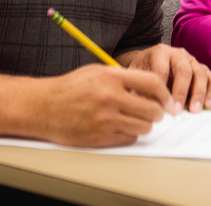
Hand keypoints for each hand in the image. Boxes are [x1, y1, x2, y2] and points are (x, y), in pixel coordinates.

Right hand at [39, 64, 170, 147]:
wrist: (43, 107)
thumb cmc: (71, 87)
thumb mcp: (98, 72)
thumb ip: (124, 77)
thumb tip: (151, 88)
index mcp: (112, 78)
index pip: (153, 83)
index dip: (164, 93)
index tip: (166, 98)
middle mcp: (110, 98)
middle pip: (152, 110)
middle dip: (158, 112)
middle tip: (155, 112)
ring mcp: (105, 119)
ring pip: (144, 127)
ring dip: (145, 125)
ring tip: (138, 119)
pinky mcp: (100, 137)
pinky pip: (129, 138)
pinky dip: (130, 134)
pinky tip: (122, 127)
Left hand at [120, 44, 210, 113]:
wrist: (152, 62)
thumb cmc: (145, 70)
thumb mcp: (136, 75)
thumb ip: (137, 87)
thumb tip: (139, 105)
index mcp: (160, 52)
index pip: (162, 70)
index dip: (161, 89)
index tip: (160, 106)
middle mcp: (179, 54)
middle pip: (184, 70)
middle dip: (181, 92)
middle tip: (177, 110)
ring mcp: (193, 61)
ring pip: (200, 74)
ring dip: (199, 94)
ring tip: (195, 110)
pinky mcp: (203, 69)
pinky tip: (208, 104)